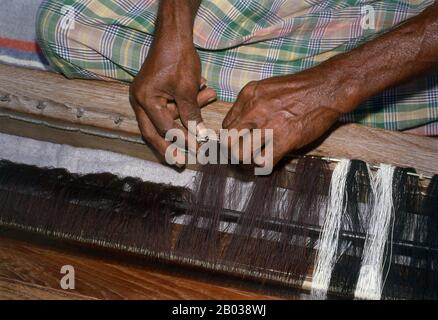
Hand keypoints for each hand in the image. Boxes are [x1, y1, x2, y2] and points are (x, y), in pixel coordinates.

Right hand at [129, 0, 214, 164]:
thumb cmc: (178, 59)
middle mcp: (140, 101)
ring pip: (164, 119)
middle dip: (168, 147)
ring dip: (186, 118)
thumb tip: (199, 138)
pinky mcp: (154, 94)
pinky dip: (185, 107)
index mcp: (145, 99)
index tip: (196, 150)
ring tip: (208, 99)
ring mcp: (146, 98)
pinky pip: (169, 108)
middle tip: (179, 162)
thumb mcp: (187, 88)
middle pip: (153, 132)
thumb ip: (192, 114)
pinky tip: (206, 93)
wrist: (174, 34)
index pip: (164, 127)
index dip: (181, 140)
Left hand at [222, 65, 355, 166]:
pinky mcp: (285, 139)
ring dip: (248, 161)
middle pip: (229, 141)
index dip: (231, 137)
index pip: (227, 125)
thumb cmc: (298, 89)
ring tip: (255, 160)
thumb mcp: (266, 88)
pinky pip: (264, 162)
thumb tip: (239, 125)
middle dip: (233, 152)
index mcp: (248, 95)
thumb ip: (250, 104)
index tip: (239, 143)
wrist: (326, 88)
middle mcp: (254, 110)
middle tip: (242, 155)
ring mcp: (269, 125)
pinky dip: (264, 166)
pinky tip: (269, 161)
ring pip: (243, 154)